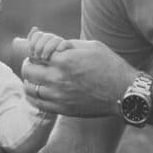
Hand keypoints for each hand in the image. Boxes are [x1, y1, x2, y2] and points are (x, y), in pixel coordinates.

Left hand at [14, 36, 136, 116]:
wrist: (124, 92)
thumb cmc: (110, 66)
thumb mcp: (90, 46)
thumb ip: (67, 45)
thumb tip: (50, 43)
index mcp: (65, 60)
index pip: (35, 52)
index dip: (36, 49)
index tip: (41, 51)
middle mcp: (58, 79)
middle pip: (28, 70)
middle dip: (30, 63)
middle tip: (36, 63)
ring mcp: (59, 96)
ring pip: (30, 88)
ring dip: (30, 80)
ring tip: (37, 77)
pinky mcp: (63, 109)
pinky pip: (37, 103)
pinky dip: (34, 96)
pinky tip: (39, 90)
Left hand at [25, 27, 71, 62]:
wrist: (66, 63)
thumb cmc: (48, 60)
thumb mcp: (37, 55)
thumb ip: (31, 45)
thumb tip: (34, 28)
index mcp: (44, 39)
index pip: (38, 35)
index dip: (33, 42)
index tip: (30, 52)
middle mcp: (53, 39)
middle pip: (46, 36)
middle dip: (39, 46)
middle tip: (37, 56)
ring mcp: (61, 43)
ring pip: (55, 40)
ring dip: (48, 48)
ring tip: (44, 58)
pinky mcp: (70, 48)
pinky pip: (66, 43)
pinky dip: (62, 45)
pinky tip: (58, 50)